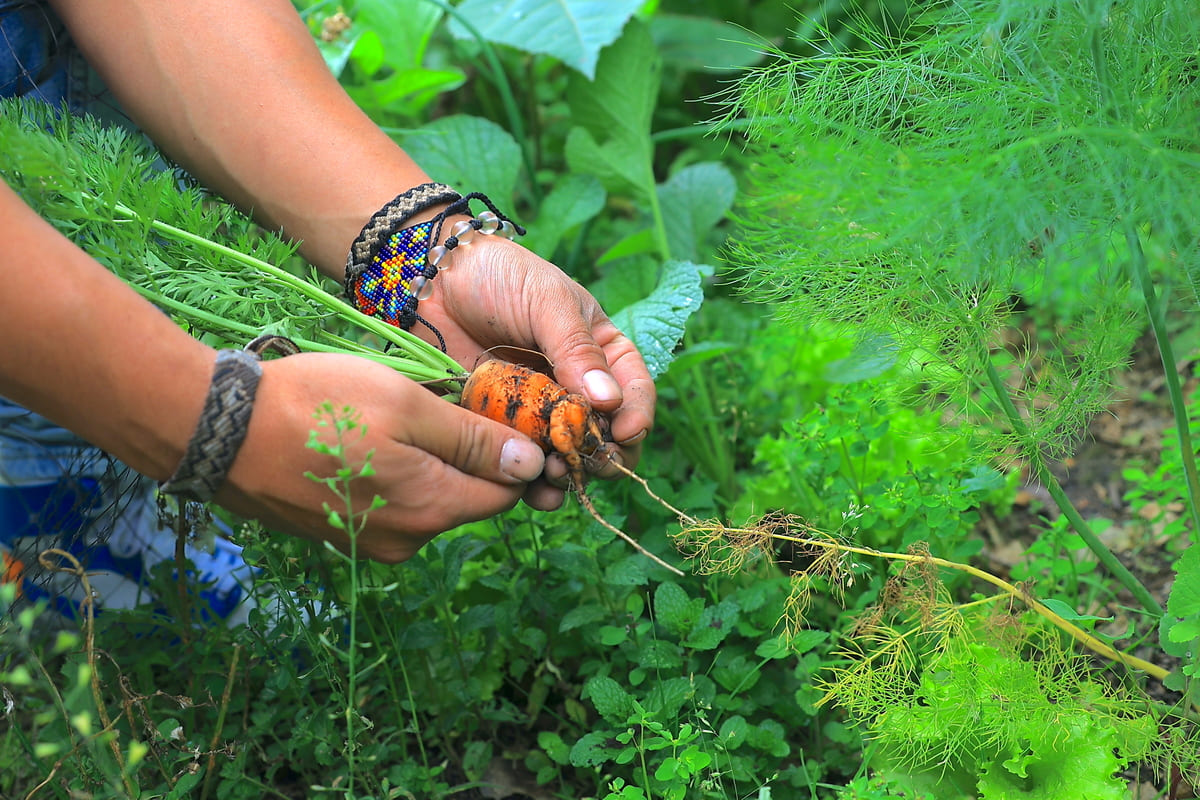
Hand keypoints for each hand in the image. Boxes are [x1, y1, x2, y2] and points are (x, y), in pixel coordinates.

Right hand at [214, 352, 547, 562]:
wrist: (219, 432)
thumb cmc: (318, 405)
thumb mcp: (407, 406)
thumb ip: (472, 440)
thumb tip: (531, 466)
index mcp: (434, 509)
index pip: (506, 491)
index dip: (512, 451)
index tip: (495, 410)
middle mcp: (408, 540)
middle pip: (467, 498)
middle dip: (467, 454)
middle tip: (439, 401)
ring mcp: (371, 544)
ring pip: (428, 500)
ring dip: (426, 462)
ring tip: (391, 416)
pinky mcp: (340, 535)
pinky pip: (389, 505)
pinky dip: (391, 474)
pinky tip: (362, 440)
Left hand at [417, 235, 656, 504]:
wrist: (433, 280)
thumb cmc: (500, 276)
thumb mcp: (547, 301)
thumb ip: (576, 349)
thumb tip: (609, 400)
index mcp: (599, 354)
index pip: (633, 391)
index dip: (636, 415)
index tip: (625, 433)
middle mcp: (573, 388)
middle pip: (604, 435)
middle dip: (603, 456)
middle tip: (591, 463)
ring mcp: (536, 412)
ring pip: (564, 456)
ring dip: (567, 473)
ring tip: (554, 473)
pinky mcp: (499, 427)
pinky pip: (519, 462)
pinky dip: (527, 481)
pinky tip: (528, 487)